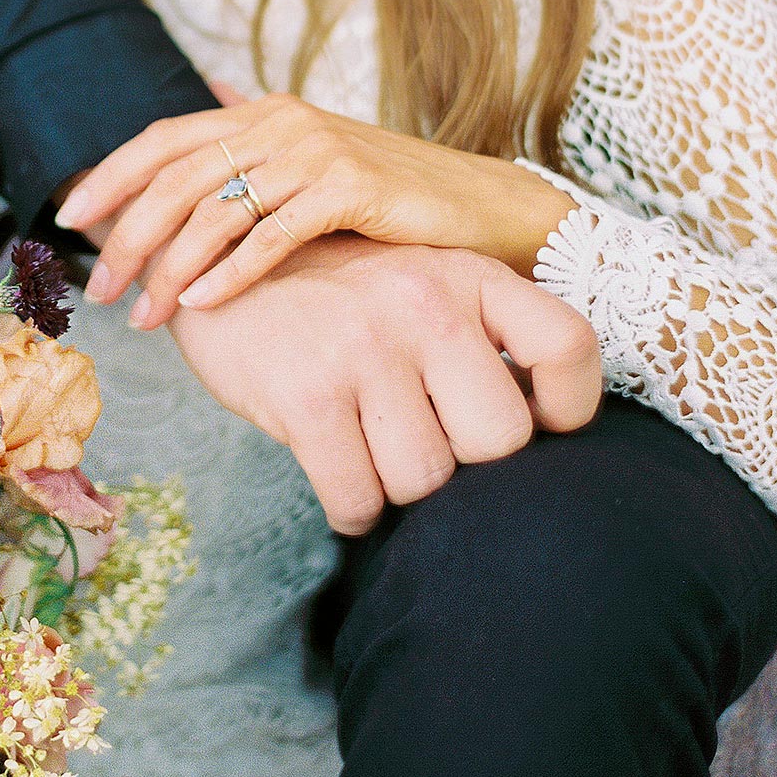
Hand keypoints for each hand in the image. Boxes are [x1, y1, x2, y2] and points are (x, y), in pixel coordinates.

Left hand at [57, 87, 575, 330]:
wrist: (483, 207)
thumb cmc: (389, 198)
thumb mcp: (310, 167)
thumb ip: (250, 157)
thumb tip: (194, 120)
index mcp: (263, 113)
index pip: (165, 138)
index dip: (111, 174)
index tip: (69, 218)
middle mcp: (282, 121)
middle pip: (178, 177)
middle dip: (129, 236)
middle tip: (100, 288)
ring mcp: (317, 152)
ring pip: (217, 211)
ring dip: (172, 268)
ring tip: (146, 317)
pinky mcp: (351, 189)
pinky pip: (272, 235)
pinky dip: (232, 273)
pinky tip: (204, 306)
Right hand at [157, 232, 601, 535]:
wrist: (208, 265)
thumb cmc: (331, 296)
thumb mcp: (414, 282)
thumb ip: (479, 335)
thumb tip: (540, 429)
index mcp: (465, 274)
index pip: (569, 348)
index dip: (567, 409)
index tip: (531, 426)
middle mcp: (425, 303)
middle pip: (502, 440)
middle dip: (463, 461)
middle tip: (424, 443)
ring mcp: (365, 348)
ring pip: (426, 480)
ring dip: (397, 488)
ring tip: (370, 454)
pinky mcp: (306, 395)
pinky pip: (357, 499)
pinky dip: (352, 510)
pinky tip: (340, 481)